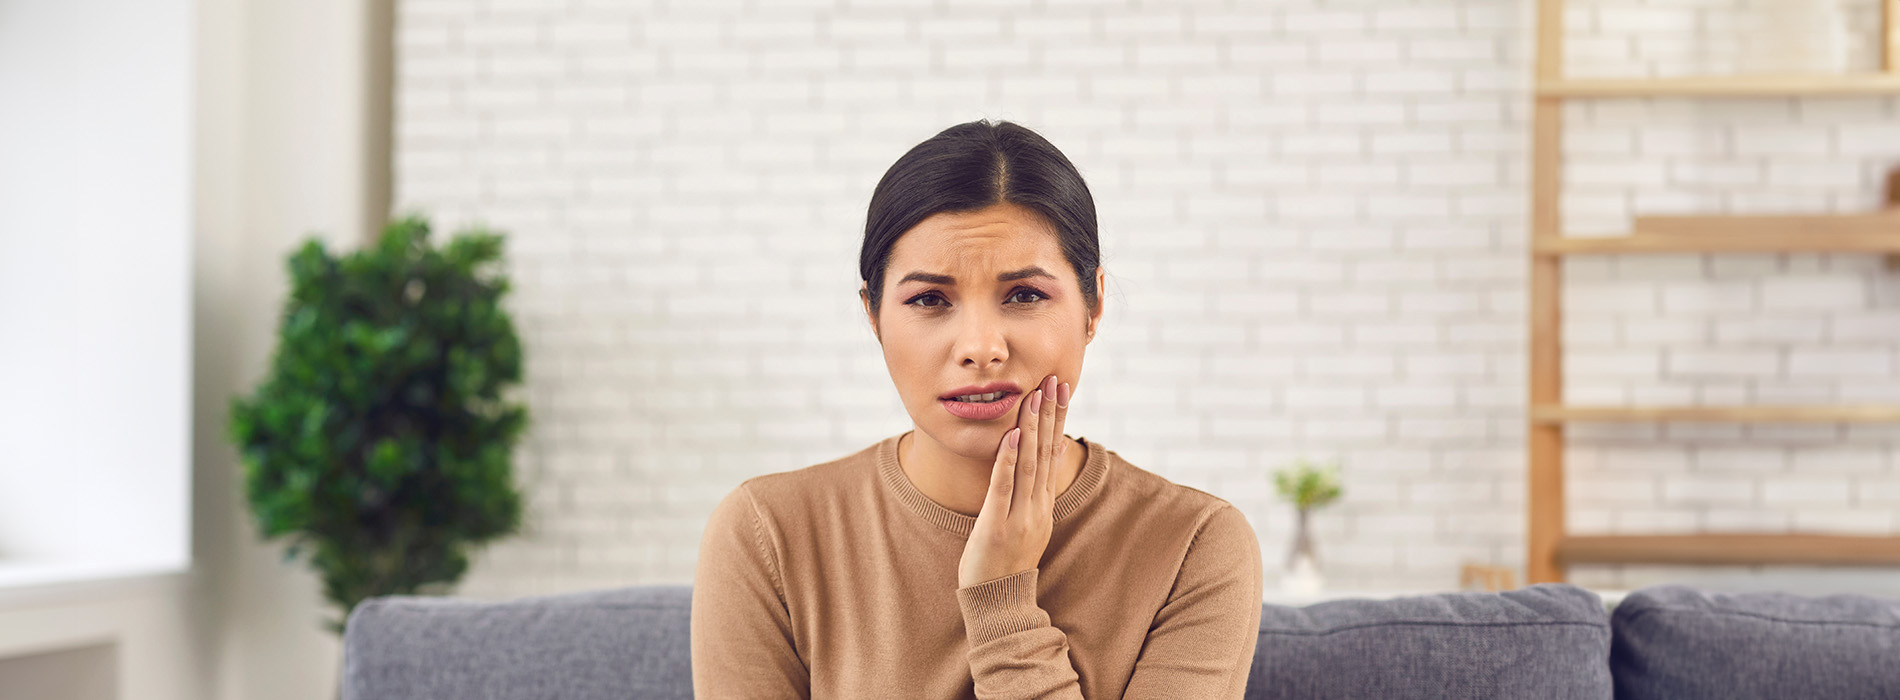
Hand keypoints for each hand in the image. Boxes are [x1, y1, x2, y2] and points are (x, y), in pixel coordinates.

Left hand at [958, 373, 1071, 588]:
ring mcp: (1019, 517)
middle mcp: (1037, 507)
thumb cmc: (1007, 560)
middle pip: (1046, 452)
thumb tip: (1054, 449)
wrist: (999, 601)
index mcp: (1043, 504)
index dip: (1058, 419)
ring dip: (1033, 428)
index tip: (1061, 389)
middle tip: (1054, 380)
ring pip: (1029, 464)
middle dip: (1050, 414)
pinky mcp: (996, 527)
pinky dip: (1009, 460)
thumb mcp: (1031, 521)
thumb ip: (1040, 487)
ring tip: (1035, 396)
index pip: (1053, 453)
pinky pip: (1003, 488)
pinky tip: (1012, 435)